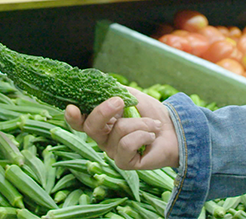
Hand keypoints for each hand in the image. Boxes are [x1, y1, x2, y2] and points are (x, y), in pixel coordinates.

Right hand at [64, 87, 179, 170]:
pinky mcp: (125, 163)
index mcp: (101, 122)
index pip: (80, 121)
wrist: (174, 129)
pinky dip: (143, 135)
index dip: (72, 116)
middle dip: (103, 111)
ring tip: (152, 124)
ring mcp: (113, 152)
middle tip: (119, 101)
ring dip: (139, 123)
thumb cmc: (151, 113)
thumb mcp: (133, 97)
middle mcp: (103, 138)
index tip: (71, 107)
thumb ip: (116, 91)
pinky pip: (127, 145)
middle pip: (90, 127)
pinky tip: (151, 137)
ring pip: (117, 132)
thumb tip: (101, 84)